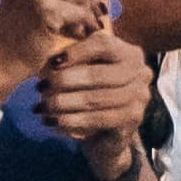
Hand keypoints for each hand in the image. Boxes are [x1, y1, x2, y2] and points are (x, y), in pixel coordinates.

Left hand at [35, 24, 153, 149]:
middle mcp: (140, 72)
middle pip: (98, 74)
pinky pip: (99, 119)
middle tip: (40, 87)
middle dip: (64, 80)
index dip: (76, 52)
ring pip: (96, 99)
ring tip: (41, 107)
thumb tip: (50, 58)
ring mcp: (140, 97)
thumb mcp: (84, 71)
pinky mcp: (134, 119)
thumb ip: (73, 59)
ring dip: (63, 103)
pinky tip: (53, 121)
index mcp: (129, 53)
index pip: (103, 45)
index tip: (51, 62)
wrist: (107, 135)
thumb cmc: (92, 95)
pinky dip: (72, 120)